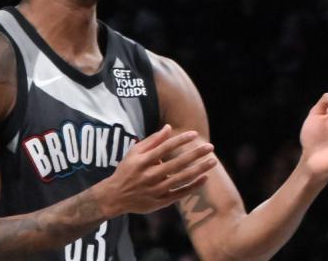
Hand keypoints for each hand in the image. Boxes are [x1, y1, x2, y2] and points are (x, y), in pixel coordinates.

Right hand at [97, 125, 215, 214]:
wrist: (114, 197)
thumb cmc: (127, 170)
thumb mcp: (134, 153)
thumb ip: (152, 140)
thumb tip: (169, 127)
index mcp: (142, 162)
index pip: (165, 148)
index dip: (181, 140)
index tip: (195, 134)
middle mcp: (149, 176)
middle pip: (177, 163)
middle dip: (195, 154)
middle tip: (210, 147)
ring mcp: (155, 190)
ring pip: (181, 179)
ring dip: (199, 170)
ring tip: (213, 161)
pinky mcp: (159, 202)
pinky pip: (180, 194)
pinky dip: (193, 186)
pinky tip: (205, 178)